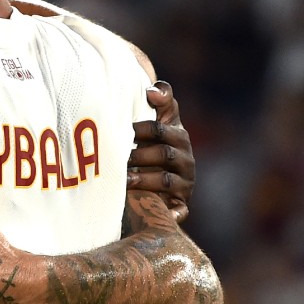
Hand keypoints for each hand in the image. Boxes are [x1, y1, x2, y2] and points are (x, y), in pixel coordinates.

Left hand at [128, 81, 194, 221]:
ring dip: (144, 179)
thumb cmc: (150, 144)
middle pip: (163, 154)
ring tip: (124, 179)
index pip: (162, 128)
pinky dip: (170, 213)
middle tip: (118, 156)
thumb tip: (151, 90)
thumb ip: (159, 101)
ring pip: (166, 181)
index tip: (128, 127)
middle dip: (139, 154)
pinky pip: (178, 210)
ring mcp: (185, 183)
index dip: (146, 128)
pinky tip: (161, 213)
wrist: (156, 180)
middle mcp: (185, 159)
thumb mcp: (155, 121)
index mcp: (177, 136)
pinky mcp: (182, 205)